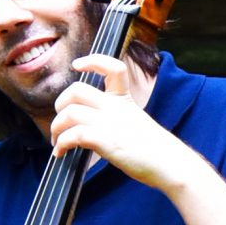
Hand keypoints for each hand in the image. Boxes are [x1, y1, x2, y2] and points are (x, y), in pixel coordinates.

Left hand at [49, 53, 197, 193]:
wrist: (169, 164)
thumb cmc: (156, 150)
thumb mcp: (137, 122)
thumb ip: (118, 118)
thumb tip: (96, 128)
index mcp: (125, 100)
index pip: (112, 67)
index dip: (92, 61)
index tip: (78, 65)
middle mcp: (115, 107)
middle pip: (76, 90)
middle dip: (61, 104)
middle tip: (61, 120)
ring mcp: (109, 122)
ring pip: (69, 113)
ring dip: (56, 128)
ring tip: (57, 141)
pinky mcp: (104, 140)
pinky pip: (72, 135)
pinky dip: (61, 144)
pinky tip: (62, 153)